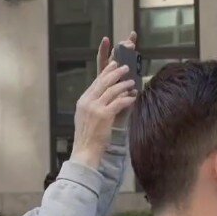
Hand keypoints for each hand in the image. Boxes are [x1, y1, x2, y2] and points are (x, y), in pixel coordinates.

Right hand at [70, 34, 137, 169]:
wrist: (85, 150)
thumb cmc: (88, 136)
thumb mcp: (87, 117)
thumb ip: (94, 105)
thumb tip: (105, 96)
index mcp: (83, 100)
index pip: (96, 82)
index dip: (106, 72)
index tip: (114, 65)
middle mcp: (87, 101)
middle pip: (103, 82)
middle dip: (116, 73)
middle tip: (126, 67)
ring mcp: (95, 108)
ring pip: (112, 90)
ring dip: (124, 85)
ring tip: (132, 82)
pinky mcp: (104, 115)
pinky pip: (118, 102)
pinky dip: (127, 98)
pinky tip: (133, 97)